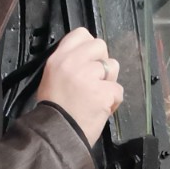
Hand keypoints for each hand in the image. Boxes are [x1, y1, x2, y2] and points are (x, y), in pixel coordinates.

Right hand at [34, 26, 124, 145]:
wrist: (56, 134)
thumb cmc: (54, 111)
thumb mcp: (51, 78)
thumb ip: (69, 63)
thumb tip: (88, 58)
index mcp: (58, 58)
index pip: (81, 34)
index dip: (89, 46)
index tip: (88, 60)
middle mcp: (73, 63)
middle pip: (100, 46)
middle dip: (101, 62)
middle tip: (94, 80)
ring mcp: (89, 77)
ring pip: (113, 66)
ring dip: (108, 81)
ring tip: (95, 96)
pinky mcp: (103, 92)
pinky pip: (118, 90)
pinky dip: (113, 101)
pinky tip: (100, 109)